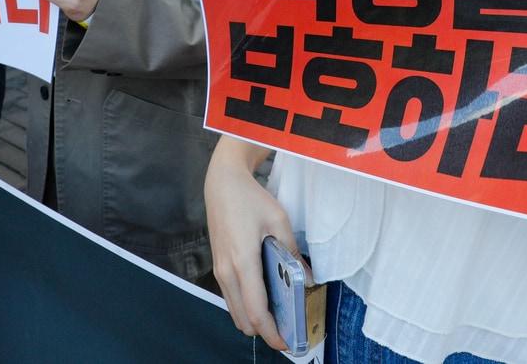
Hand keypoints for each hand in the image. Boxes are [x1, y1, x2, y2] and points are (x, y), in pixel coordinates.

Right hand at [206, 141, 297, 350]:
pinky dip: (246, 306)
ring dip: (254, 319)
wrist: (222, 184)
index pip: (256, 311)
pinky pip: (231, 298)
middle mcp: (227, 272)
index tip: (288, 342)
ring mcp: (219, 271)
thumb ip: (292, 252)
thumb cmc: (251, 199)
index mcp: (243, 262)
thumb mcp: (279, 221)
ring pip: (235, 311)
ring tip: (279, 315)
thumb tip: (309, 278)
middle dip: (265, 330)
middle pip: (243, 319)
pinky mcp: (217, 267)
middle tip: (288, 329)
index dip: (272, 332)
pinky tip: (264, 297)